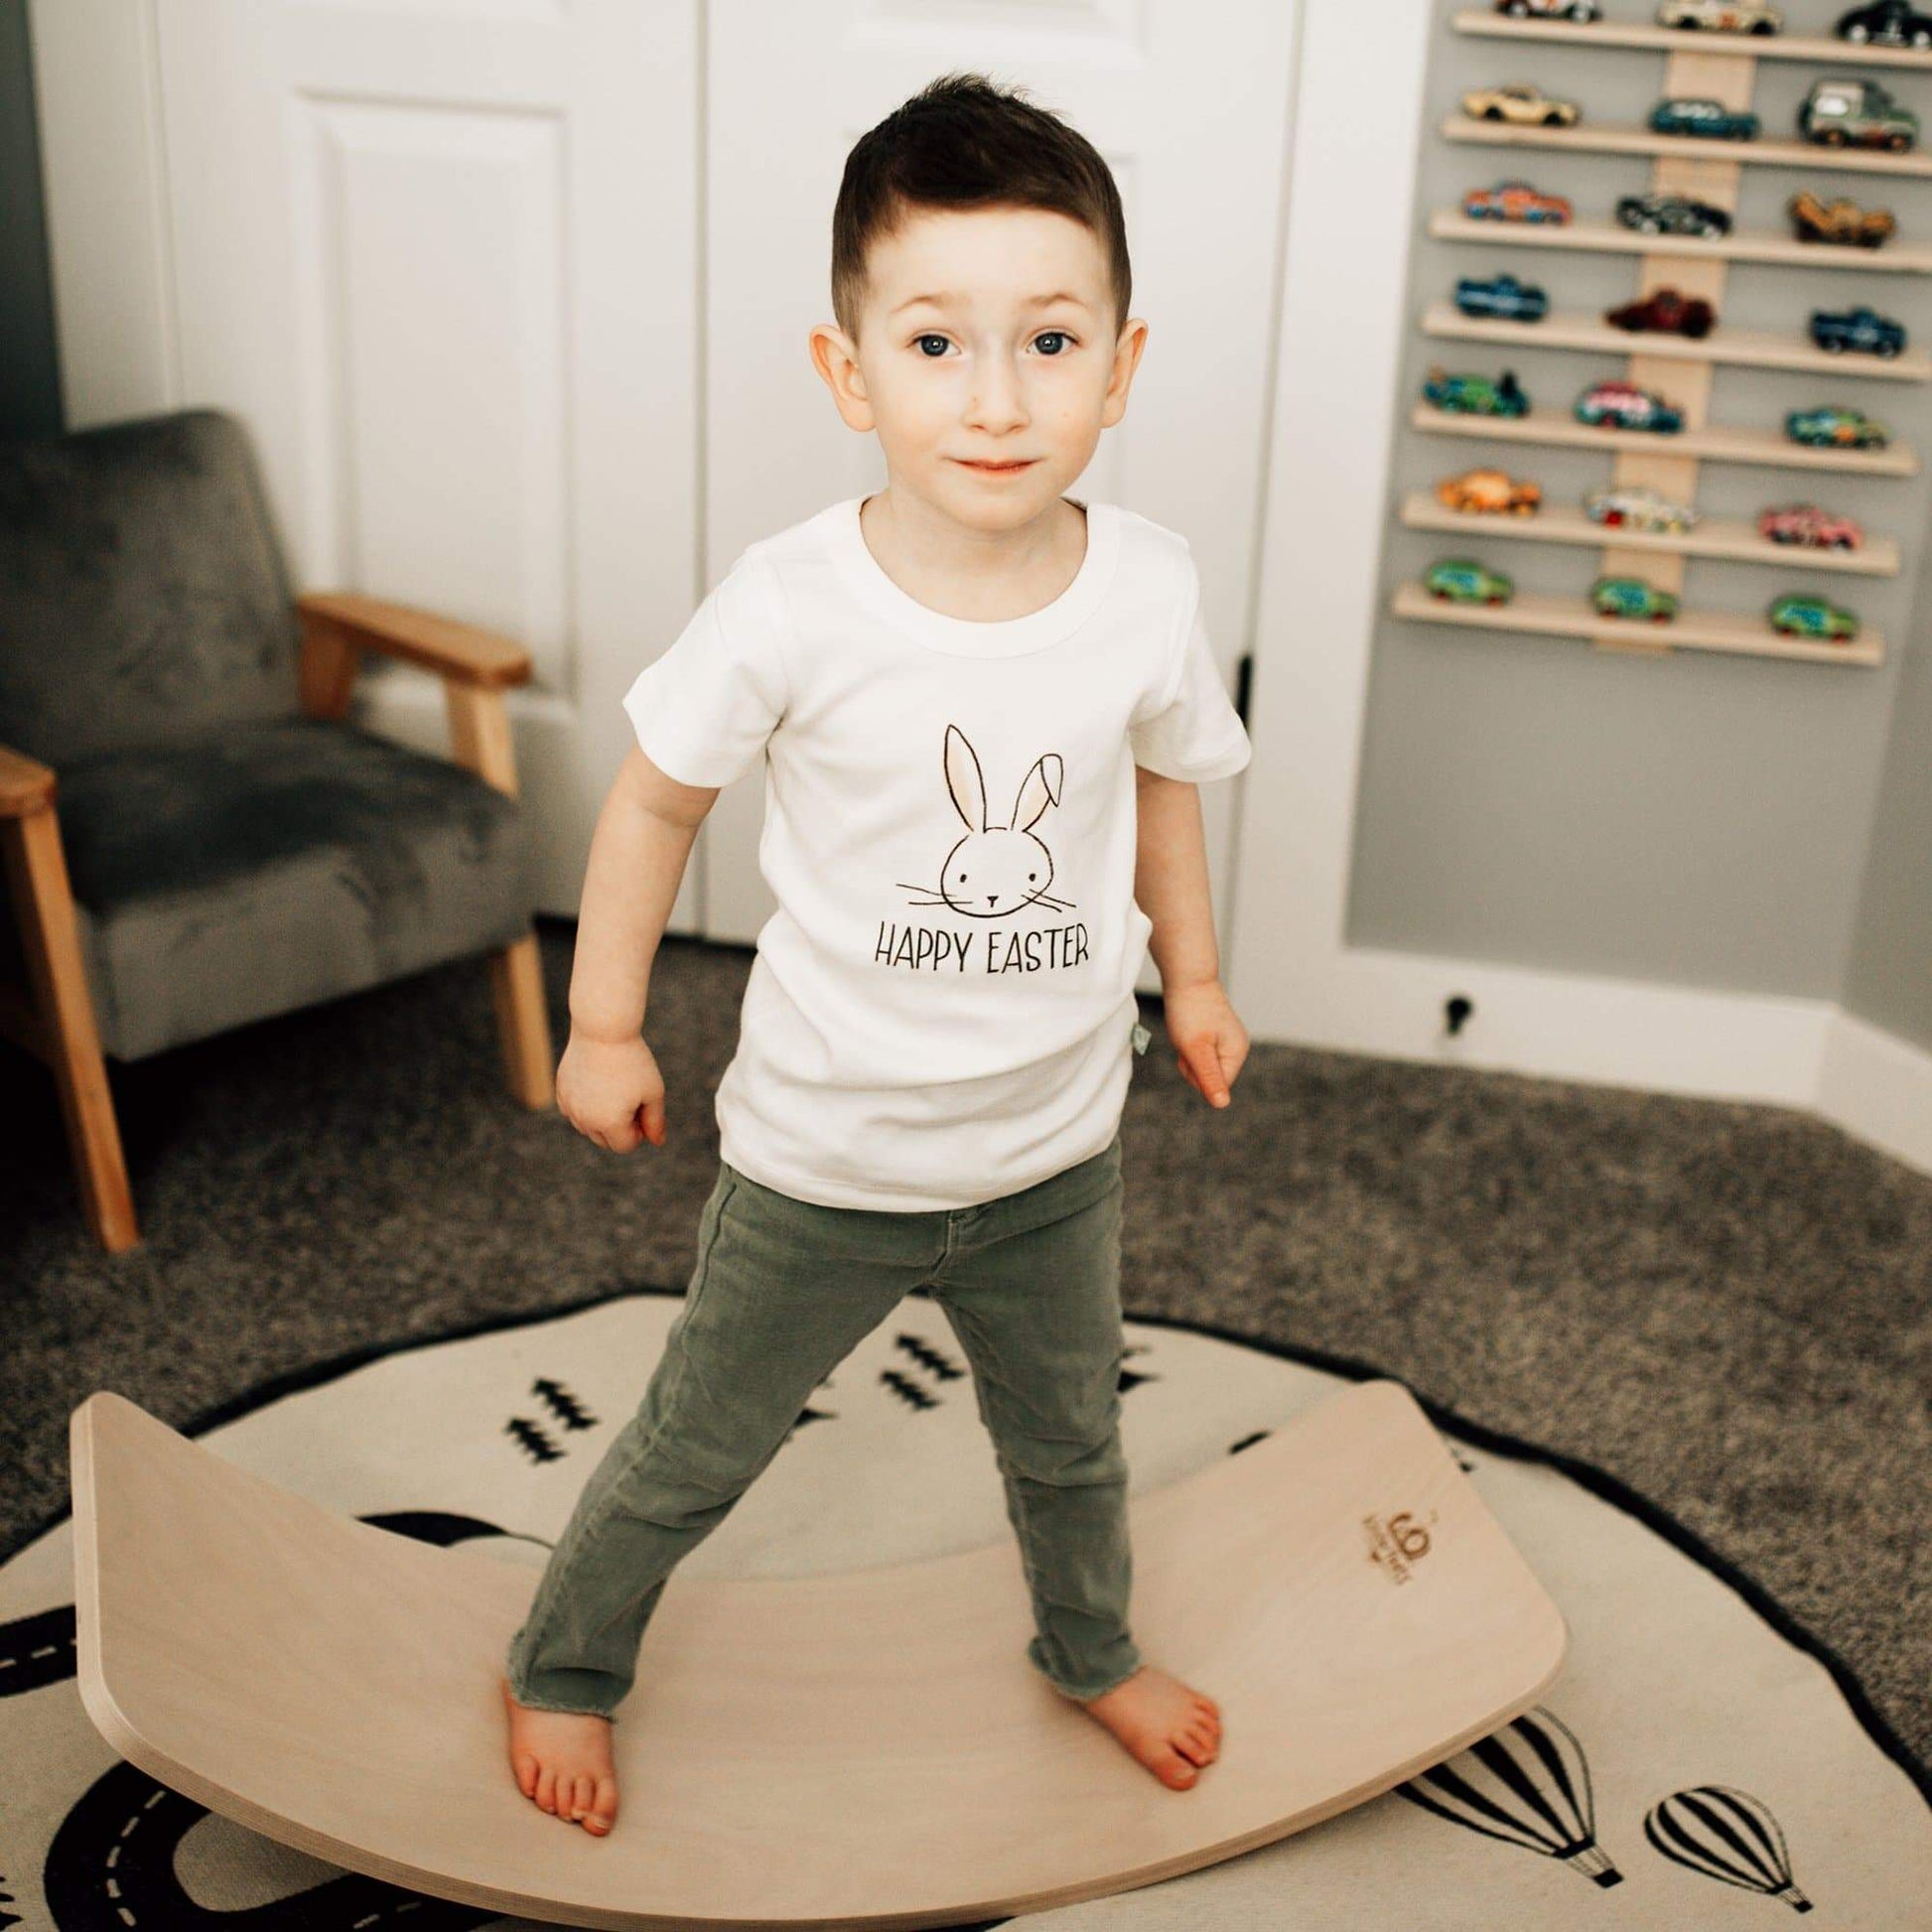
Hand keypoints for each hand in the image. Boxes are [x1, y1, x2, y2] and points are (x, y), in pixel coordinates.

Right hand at [557, 1028, 666, 1151]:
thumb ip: (655, 1121)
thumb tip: (657, 1142)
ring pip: (587, 1127)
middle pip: (604, 1141)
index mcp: (610, 1124)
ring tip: (615, 1088)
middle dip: (620, 1127)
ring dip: (601, 1118)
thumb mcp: (653, 1092)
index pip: (625, 1146)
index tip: (643, 1105)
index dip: (639, 1130)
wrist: (602, 1029)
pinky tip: (598, 1084)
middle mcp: (585, 1120)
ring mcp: (569, 1106)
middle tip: (630, 1095)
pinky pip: (574, 1111)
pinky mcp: (561, 1092)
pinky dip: (585, 1105)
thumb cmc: (633, 1061)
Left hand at [1160, 980, 1247, 1108]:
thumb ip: (1210, 1078)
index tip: (1190, 1050)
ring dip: (1189, 1053)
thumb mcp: (1196, 1049)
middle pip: (1209, 1077)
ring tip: (1187, 1032)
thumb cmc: (1190, 1011)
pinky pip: (1199, 1051)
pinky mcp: (1217, 1034)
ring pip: (1202, 1064)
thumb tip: (1222, 1104)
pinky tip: (1188, 1029)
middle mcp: (1237, 1047)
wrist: (1187, 978)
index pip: (1216, 1087)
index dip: (1196, 1074)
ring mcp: (1228, 1040)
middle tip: (1186, 1040)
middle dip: (1192, 1064)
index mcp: (1237, 1053)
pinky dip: (1189, 1044)